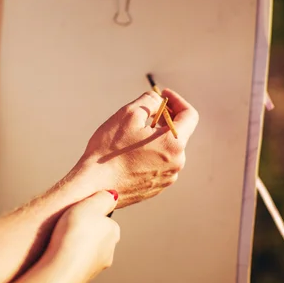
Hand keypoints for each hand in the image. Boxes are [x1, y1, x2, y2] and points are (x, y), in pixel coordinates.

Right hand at [46, 191, 119, 282]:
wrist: (61, 268)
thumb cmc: (75, 233)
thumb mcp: (91, 204)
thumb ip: (104, 197)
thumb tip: (112, 195)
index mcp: (113, 232)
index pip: (106, 219)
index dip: (91, 214)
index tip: (77, 213)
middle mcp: (108, 252)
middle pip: (96, 236)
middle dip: (84, 232)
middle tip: (67, 226)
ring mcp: (94, 268)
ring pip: (85, 252)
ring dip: (75, 246)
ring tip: (58, 240)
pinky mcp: (79, 279)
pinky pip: (73, 264)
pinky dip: (66, 259)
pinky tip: (55, 255)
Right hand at [81, 88, 198, 206]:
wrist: (93, 186)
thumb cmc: (109, 150)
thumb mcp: (128, 114)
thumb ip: (149, 101)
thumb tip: (158, 100)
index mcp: (173, 144)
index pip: (189, 116)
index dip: (177, 101)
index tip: (164, 95)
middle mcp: (177, 163)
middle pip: (178, 133)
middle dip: (165, 119)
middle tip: (145, 113)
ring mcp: (167, 178)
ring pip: (168, 149)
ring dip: (156, 137)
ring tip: (133, 135)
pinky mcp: (156, 187)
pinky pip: (159, 164)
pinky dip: (151, 153)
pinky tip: (130, 152)